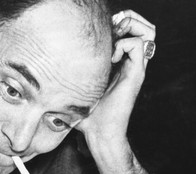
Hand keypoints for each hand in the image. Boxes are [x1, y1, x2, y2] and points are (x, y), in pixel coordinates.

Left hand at [76, 10, 155, 145]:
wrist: (100, 133)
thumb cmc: (87, 116)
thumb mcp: (77, 88)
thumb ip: (71, 75)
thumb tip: (48, 64)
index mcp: (120, 63)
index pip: (131, 30)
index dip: (119, 22)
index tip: (103, 28)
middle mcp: (131, 62)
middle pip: (145, 27)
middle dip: (130, 18)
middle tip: (113, 27)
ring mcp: (135, 67)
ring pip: (147, 32)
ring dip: (131, 27)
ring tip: (115, 39)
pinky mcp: (136, 74)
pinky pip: (138, 45)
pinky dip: (123, 44)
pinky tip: (111, 58)